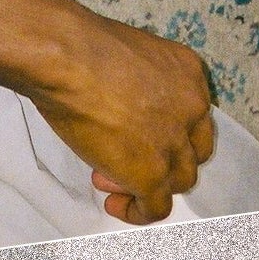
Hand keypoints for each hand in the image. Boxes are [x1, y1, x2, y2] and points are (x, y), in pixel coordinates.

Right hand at [25, 3, 215, 224]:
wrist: (66, 59)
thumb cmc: (79, 47)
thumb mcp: (124, 56)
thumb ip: (135, 83)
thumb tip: (115, 103)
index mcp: (187, 73)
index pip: (192, 115)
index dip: (164, 130)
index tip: (134, 133)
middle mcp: (192, 108)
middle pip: (191, 149)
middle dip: (158, 158)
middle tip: (120, 157)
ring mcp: (174, 143)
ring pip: (179, 180)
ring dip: (147, 184)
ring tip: (108, 179)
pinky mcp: (152, 174)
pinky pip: (156, 207)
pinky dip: (138, 211)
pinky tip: (115, 204)